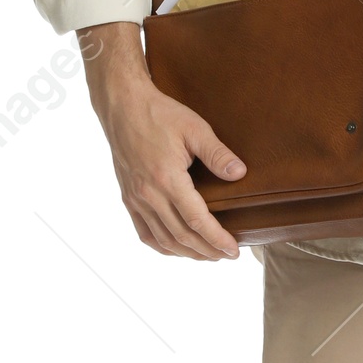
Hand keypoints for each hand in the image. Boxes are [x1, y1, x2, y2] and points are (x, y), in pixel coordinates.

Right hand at [78, 22, 244, 259]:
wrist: (122, 106)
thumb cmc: (159, 114)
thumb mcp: (194, 128)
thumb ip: (218, 154)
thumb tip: (240, 174)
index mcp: (167, 179)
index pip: (196, 220)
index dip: (217, 239)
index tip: (234, 250)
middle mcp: (148, 194)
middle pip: (181, 236)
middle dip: (207, 251)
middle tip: (228, 256)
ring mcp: (135, 198)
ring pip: (163, 239)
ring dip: (188, 253)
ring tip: (209, 256)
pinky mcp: (128, 198)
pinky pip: (144, 232)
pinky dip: (162, 246)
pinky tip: (177, 249)